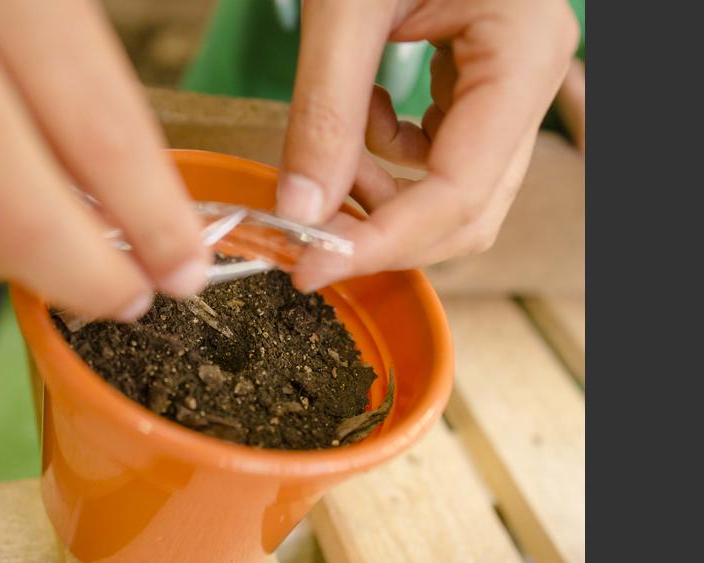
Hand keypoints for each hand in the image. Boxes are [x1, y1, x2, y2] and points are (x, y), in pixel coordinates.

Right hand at [0, 0, 208, 320]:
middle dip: (82, 270)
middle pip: (5, 198)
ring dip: (18, 260)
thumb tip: (144, 187)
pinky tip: (5, 221)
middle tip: (133, 295)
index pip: (94, 124)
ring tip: (76, 256)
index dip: (150, 214)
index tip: (185, 264)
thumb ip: (93, 65)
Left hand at [276, 0, 579, 290]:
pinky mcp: (479, 83)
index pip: (460, 190)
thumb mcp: (347, 5)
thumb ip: (325, 109)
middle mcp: (531, 77)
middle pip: (468, 209)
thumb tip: (300, 208)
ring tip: (327, 160)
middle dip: (384, 235)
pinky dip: (386, 160)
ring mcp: (510, 83)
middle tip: (305, 243)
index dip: (383, 243)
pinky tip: (358, 120)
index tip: (311, 267)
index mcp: (522, 52)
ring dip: (382, 199)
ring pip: (454, 192)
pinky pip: (439, 156)